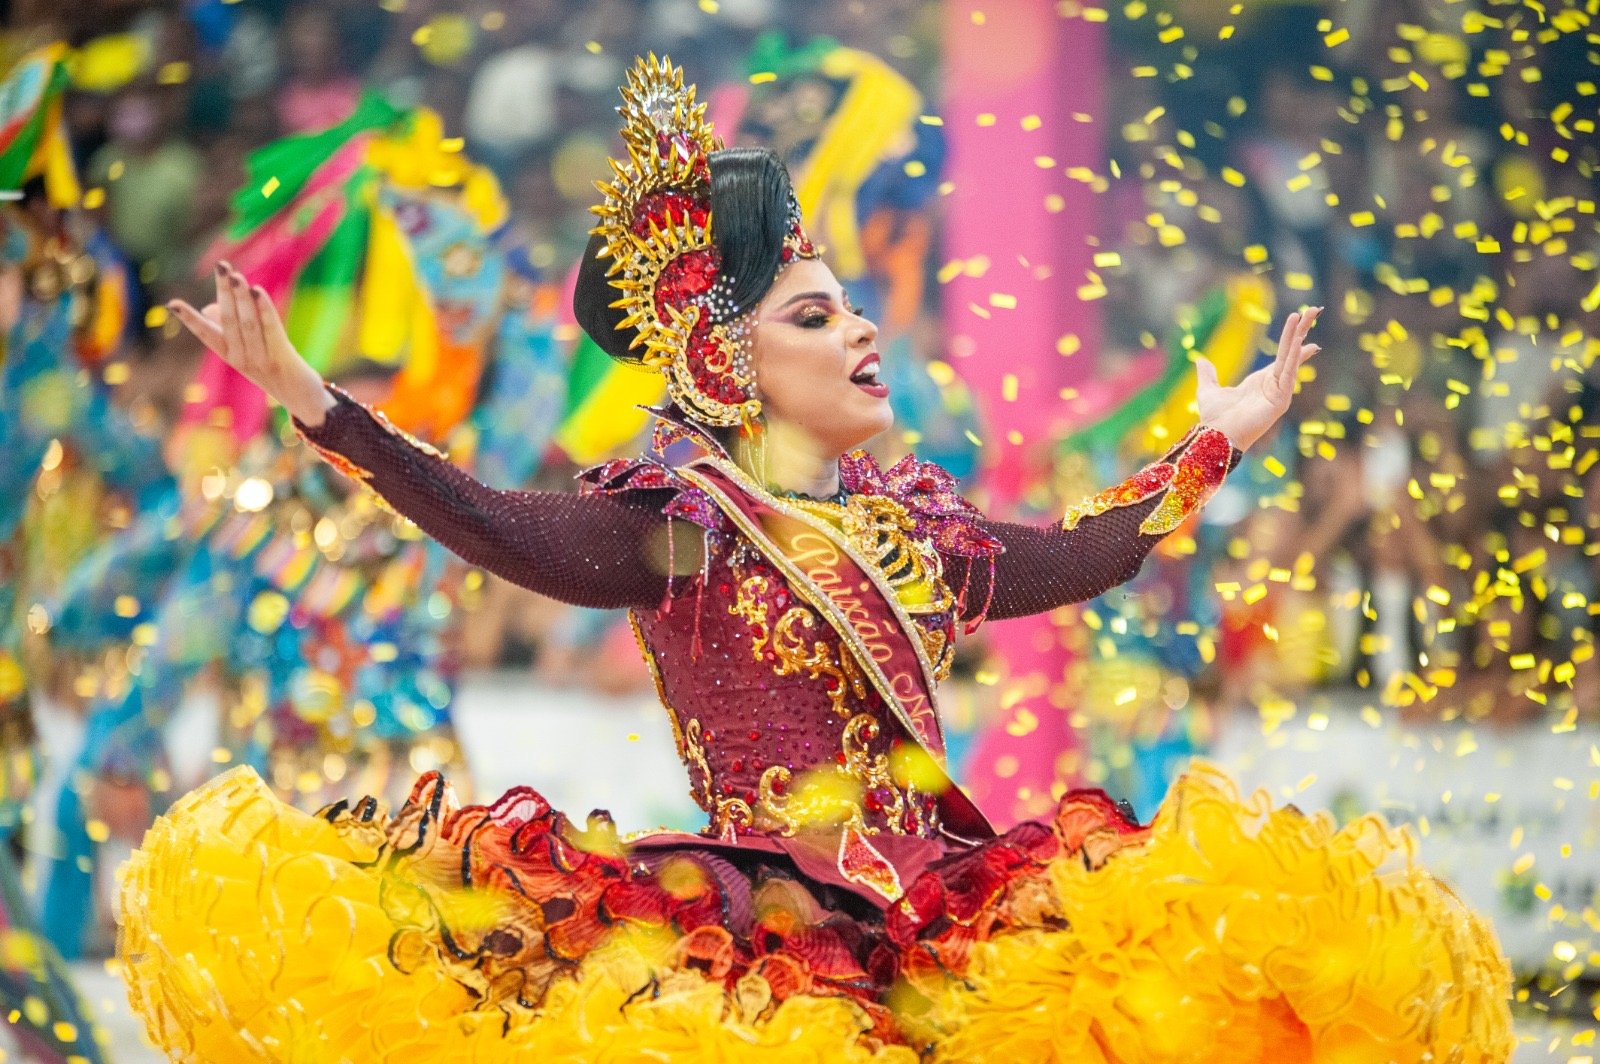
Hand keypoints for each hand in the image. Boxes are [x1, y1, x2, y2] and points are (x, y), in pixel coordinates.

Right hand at [167, 263, 333, 426]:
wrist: (304, 400)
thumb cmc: (274, 369)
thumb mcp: (248, 351)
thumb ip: (230, 329)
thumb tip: (209, 308)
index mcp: (230, 356)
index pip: (206, 334)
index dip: (189, 319)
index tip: (171, 303)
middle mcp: (241, 359)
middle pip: (228, 321)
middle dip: (224, 292)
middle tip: (221, 266)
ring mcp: (261, 360)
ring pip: (247, 324)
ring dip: (241, 298)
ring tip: (236, 275)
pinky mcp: (282, 359)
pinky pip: (271, 330)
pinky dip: (263, 310)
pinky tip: (258, 291)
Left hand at [1196, 306, 1321, 450]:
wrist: (1216, 436)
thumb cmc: (1215, 419)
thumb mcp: (1209, 390)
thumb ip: (1207, 375)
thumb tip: (1200, 360)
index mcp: (1260, 382)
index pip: (1282, 356)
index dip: (1293, 341)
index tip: (1303, 327)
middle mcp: (1273, 384)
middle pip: (1291, 351)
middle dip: (1302, 329)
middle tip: (1314, 309)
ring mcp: (1279, 391)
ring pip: (1292, 357)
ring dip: (1300, 335)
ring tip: (1310, 313)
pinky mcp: (1280, 399)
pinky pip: (1289, 372)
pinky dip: (1295, 356)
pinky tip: (1300, 340)